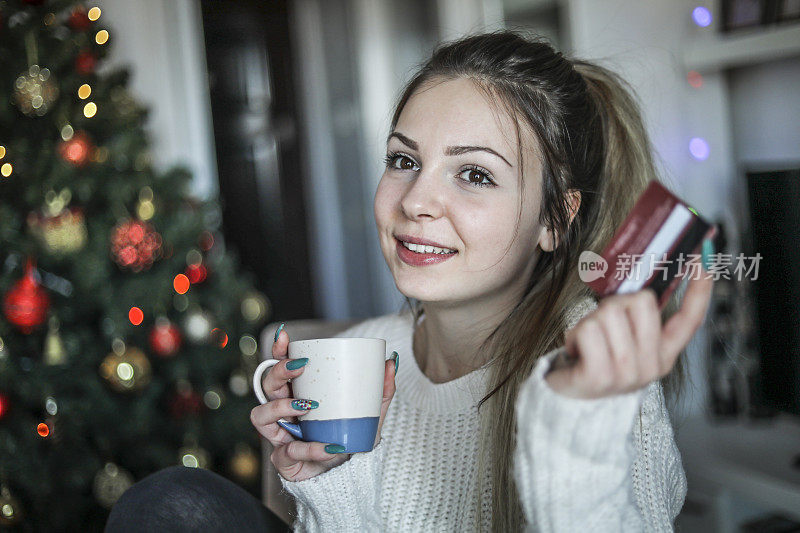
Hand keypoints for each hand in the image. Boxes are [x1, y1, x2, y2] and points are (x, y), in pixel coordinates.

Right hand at [250, 326, 396, 481]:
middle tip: (302, 367)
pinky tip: (330, 447)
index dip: (278, 350)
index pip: (281, 367)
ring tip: (308, 405)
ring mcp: (280, 436)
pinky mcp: (283, 460)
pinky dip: (311, 448)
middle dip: (279, 372)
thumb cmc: (349, 439)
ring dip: (281, 407)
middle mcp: (283, 412)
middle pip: (266, 385)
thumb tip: (390, 362)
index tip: (285, 336)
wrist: (348, 478)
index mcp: (299, 393)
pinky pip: (288, 451)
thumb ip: (381, 391)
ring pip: (261, 416)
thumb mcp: (370, 414)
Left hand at [546, 272, 712, 398]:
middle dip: (615, 303)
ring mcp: (627, 374)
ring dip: (590, 320)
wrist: (571, 396)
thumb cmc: (596, 358)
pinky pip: (588, 329)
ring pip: (610, 312)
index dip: (699, 291)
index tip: (702, 262)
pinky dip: (575, 333)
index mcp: (663, 355)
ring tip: (587, 342)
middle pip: (642, 302)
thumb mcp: (624, 339)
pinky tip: (576, 350)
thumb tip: (643, 281)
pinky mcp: (600, 377)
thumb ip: (638, 317)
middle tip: (603, 325)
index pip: (689, 321)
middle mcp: (651, 366)